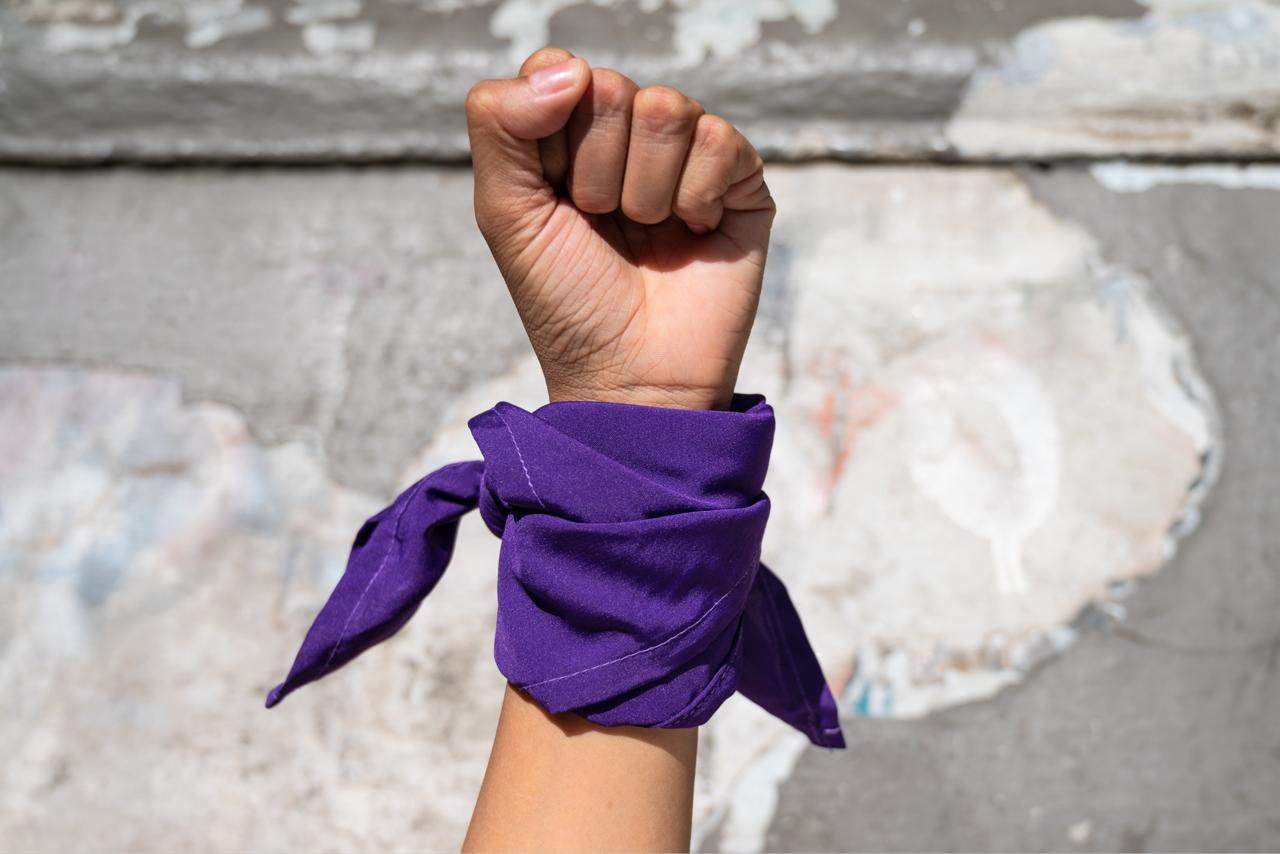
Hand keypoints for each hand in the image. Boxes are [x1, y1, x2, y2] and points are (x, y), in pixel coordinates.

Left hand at [465, 48, 775, 410]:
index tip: (555, 194)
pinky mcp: (740, 179)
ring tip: (646, 233)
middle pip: (611, 87)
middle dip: (597, 169)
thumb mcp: (506, 213)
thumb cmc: (567, 302)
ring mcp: (687, 155)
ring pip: (666, 108)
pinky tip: (692, 233)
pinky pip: (719, 139)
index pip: (560, 70)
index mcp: (568, 137)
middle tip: (603, 224)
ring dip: (645, 190)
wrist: (633, 377)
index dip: (552, 130)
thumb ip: (500, 124)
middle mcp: (629, 137)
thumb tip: (572, 69)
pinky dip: (695, 196)